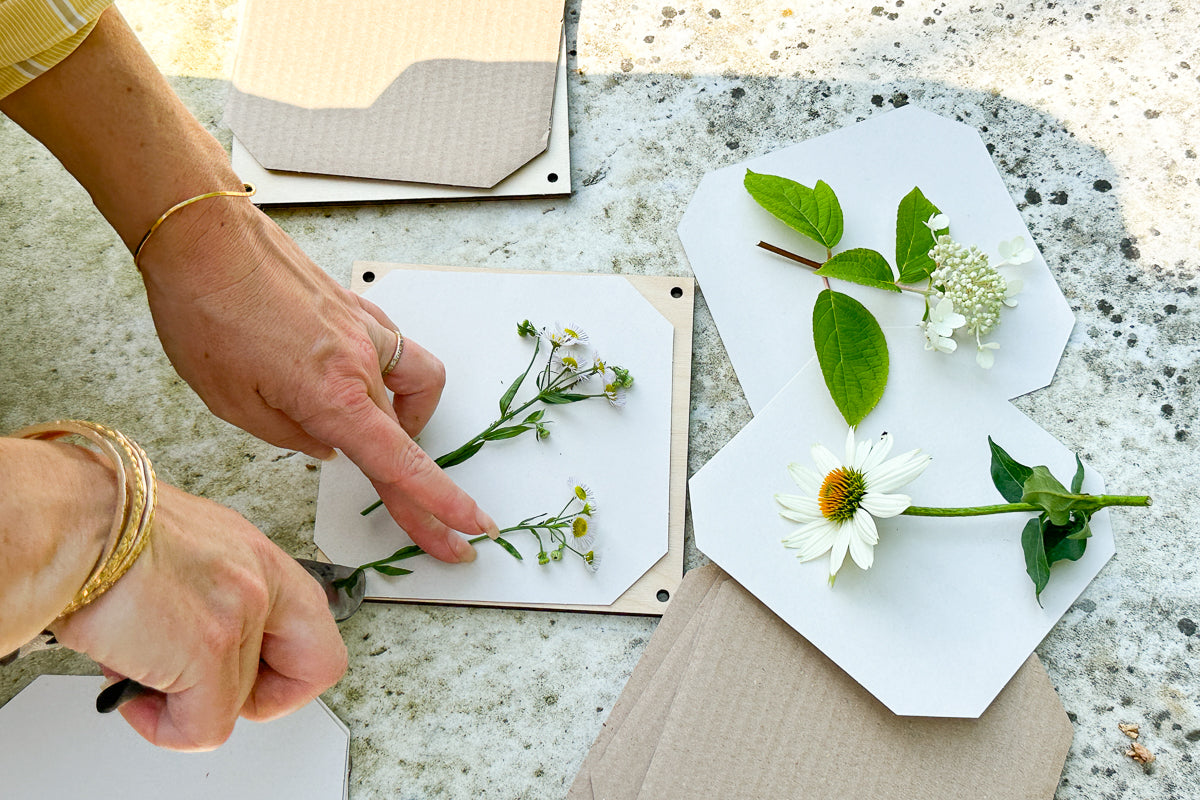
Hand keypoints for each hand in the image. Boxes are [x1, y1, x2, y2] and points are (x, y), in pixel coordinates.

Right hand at [50, 481, 347, 750]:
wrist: (64, 521)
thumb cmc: (104, 529)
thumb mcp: (182, 551)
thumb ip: (213, 593)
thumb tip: (197, 641)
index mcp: (256, 555)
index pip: (316, 626)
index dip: (283, 668)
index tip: (244, 675)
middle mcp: (259, 577)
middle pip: (311, 666)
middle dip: (258, 695)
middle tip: (207, 689)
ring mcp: (240, 612)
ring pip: (238, 701)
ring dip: (182, 701)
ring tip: (137, 665)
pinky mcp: (208, 648)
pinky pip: (203, 727)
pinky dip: (163, 727)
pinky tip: (131, 687)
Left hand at [136, 199, 496, 561]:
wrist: (203, 235)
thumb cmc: (206, 311)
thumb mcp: (232, 402)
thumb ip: (288, 436)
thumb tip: (325, 447)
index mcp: (332, 395)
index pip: (400, 464)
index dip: (438, 504)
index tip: (470, 528)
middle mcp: (362, 362)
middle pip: (406, 438)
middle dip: (417, 484)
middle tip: (433, 523)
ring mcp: (366, 329)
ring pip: (417, 386)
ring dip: (410, 418)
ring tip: (374, 430)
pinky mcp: (358, 307)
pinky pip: (393, 351)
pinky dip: (384, 375)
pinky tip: (349, 377)